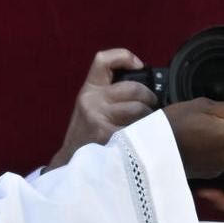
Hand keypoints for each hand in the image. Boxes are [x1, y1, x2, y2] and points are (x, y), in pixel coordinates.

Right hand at [48, 49, 160, 169]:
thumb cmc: (88, 136)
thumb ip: (111, 96)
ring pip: (140, 109)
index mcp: (89, 91)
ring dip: (151, 119)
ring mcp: (98, 118)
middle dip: (150, 98)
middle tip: (152, 109)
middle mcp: (91, 101)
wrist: (71, 166)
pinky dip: (147, 135)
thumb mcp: (91, 109)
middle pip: (134, 88)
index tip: (139, 66)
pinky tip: (144, 141)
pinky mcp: (107, 135)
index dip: (124, 57)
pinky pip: (138, 130)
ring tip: (148, 127)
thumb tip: (148, 88)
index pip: (103, 60)